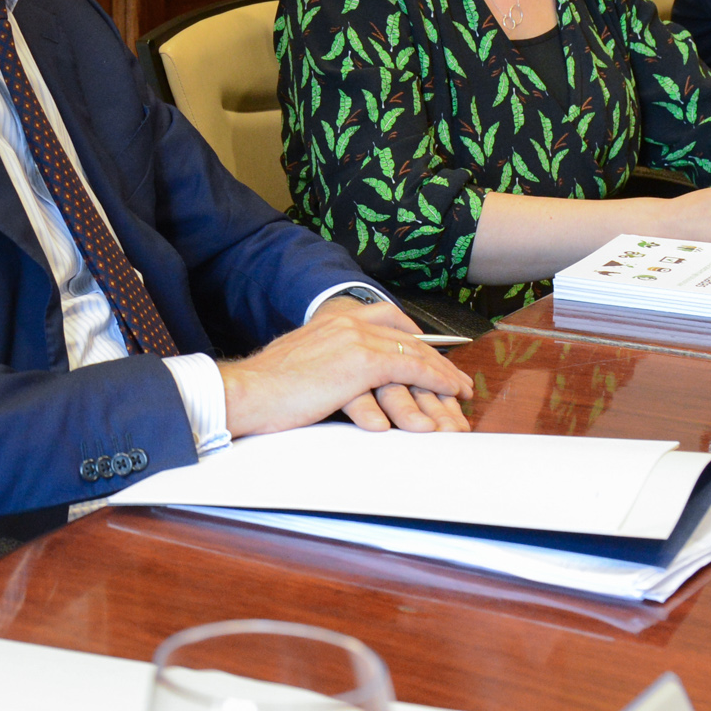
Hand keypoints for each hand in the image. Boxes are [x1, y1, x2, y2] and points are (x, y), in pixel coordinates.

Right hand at [217, 306, 472, 438]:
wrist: (249, 391)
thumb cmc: (265, 388)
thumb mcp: (299, 364)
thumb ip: (321, 361)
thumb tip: (329, 377)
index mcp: (330, 321)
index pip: (384, 318)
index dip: (412, 336)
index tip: (428, 352)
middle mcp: (346, 322)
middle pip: (406, 336)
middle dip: (436, 359)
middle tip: (457, 379)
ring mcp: (356, 339)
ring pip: (415, 351)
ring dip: (443, 373)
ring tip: (461, 390)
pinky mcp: (363, 362)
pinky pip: (413, 367)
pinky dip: (437, 379)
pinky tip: (450, 392)